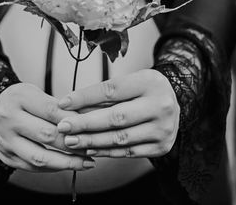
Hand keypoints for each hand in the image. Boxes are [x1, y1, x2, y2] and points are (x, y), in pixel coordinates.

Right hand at [0, 83, 95, 171]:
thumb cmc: (19, 99)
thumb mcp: (36, 92)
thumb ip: (59, 106)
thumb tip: (87, 118)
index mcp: (19, 98)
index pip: (51, 111)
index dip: (74, 120)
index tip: (92, 127)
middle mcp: (8, 119)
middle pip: (46, 135)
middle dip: (73, 143)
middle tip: (93, 147)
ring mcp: (4, 140)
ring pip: (39, 157)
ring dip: (66, 162)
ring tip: (85, 162)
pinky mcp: (5, 156)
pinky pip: (31, 167)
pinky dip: (52, 168)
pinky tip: (67, 165)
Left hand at [57, 69, 179, 157]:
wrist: (172, 104)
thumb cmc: (144, 91)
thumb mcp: (129, 83)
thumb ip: (103, 95)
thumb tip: (71, 107)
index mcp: (150, 83)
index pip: (112, 90)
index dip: (84, 97)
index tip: (63, 103)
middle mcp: (160, 105)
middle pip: (116, 117)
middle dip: (85, 124)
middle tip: (63, 127)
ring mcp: (163, 128)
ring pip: (121, 138)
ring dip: (92, 141)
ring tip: (71, 141)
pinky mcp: (161, 147)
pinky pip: (128, 152)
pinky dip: (107, 151)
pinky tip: (90, 149)